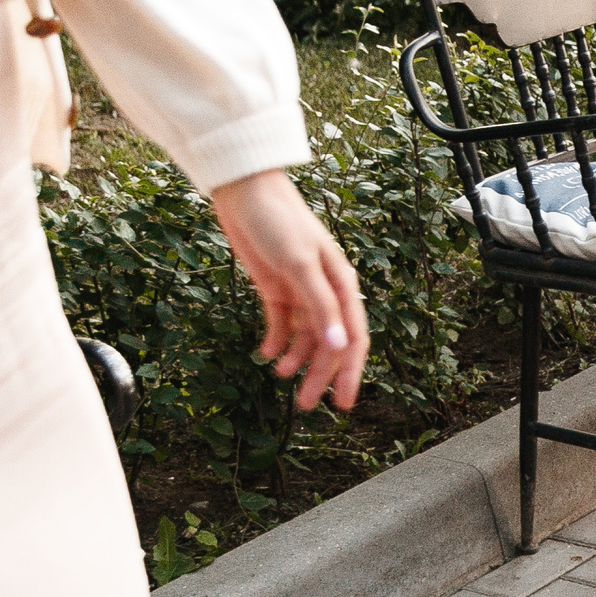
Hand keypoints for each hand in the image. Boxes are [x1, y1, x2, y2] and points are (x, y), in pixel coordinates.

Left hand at [210, 169, 367, 411]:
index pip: (352, 338)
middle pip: (328, 344)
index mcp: (341, 285)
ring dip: (297, 361)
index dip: (350, 372)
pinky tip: (267, 355)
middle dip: (320, 375)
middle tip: (307, 406)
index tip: (344, 403)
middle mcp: (325, 291)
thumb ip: (320, 306)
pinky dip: (276, 342)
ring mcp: (299, 291)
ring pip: (304, 338)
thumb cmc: (278, 220)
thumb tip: (338, 345)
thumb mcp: (300, 264)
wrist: (243, 191)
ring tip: (282, 380)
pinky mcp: (274, 288)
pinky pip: (280, 324)